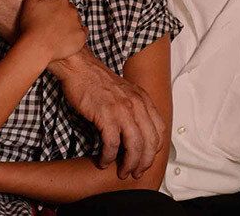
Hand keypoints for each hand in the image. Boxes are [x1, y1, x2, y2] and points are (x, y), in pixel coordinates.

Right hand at [18, 0, 87, 61]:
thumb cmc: (31, 25)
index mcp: (61, 0)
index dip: (56, 1)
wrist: (36, 47)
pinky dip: (75, 34)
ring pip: (76, 20)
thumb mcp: (30, 0)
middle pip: (70, 7)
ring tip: (56, 32)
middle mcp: (72, 10)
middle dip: (63, 12)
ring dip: (69, 23)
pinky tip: (65, 38)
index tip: (49, 10)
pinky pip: (82, 32)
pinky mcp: (81, 37)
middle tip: (51, 22)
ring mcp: (78, 24)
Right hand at [49, 47, 165, 178]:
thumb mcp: (125, 91)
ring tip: (121, 171)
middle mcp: (137, 105)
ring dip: (129, 163)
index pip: (160, 130)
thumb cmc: (97, 80)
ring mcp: (122, 110)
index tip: (147, 158)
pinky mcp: (106, 115)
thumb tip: (135, 130)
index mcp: (143, 99)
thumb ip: (134, 107)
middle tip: (136, 172)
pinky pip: (112, 144)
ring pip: (135, 146)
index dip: (155, 149)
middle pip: (150, 142)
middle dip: (144, 162)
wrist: (80, 67)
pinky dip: (109, 156)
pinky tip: (103, 161)